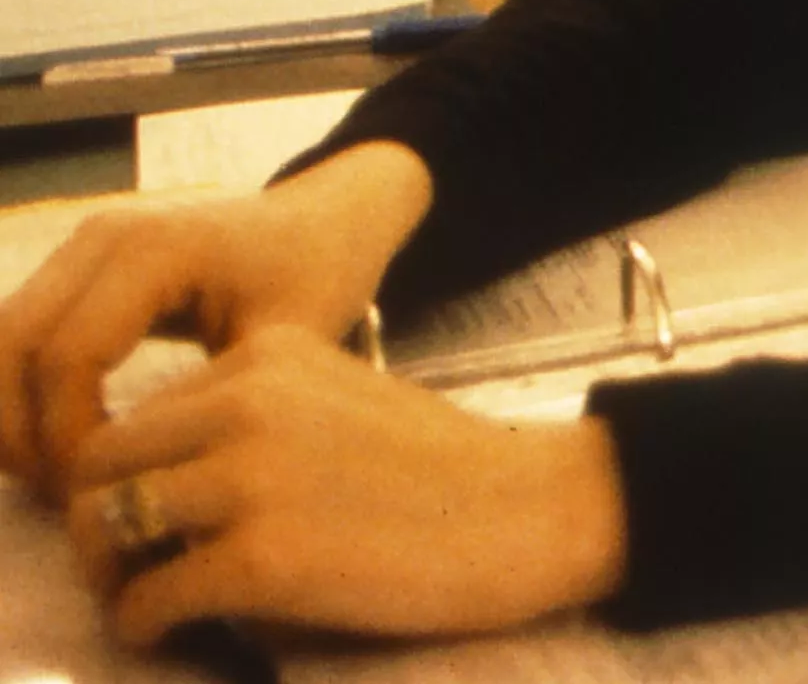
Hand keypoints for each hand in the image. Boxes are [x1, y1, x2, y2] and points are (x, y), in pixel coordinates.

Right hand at [0, 143, 433, 489]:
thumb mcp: (286, 344)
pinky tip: (57, 447)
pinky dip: (19, 394)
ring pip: (0, 343)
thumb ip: (215, 406)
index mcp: (157, 251)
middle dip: (22, 434)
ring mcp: (79, 246)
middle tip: (66, 497)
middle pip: (11, 347)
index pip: (70, 356)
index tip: (100, 492)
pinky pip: (17, 335)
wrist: (325, 219)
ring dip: (11, 417)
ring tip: (58, 480)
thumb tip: (142, 485)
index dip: (68, 436)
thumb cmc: (317, 277)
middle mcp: (102, 237)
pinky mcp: (72, 265)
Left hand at [64, 329, 626, 641]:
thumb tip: (158, 489)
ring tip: (150, 599)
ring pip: (105, 527)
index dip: (127, 476)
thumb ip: (252, 420)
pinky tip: (181, 629)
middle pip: (98, 466)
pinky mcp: (261, 559)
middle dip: (98, 524)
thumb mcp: (338, 401)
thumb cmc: (442, 470)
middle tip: (133, 567)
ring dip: (112, 575)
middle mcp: (246, 403)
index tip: (153, 520)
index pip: (135, 415)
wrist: (531, 510)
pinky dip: (147, 624)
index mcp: (268, 353)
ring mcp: (250, 480)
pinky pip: (149, 600)